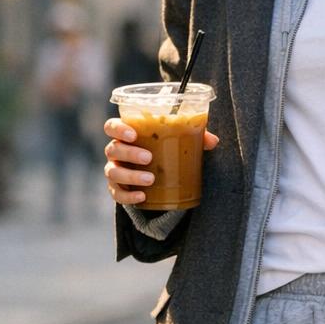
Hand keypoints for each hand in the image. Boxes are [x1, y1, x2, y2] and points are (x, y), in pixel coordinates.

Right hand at [103, 116, 219, 205]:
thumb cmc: (165, 151)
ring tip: (150, 179)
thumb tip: (213, 141)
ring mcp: (115, 171)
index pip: (112, 126)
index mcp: (127, 135)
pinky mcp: (118, 190)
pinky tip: (141, 196)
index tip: (133, 134)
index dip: (119, 129)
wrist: (158, 178)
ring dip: (131, 175)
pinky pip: (117, 194)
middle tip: (148, 157)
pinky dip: (128, 196)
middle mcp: (116, 152)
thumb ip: (195, 138)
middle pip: (113, 149)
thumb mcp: (179, 142)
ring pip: (113, 172)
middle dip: (129, 153)